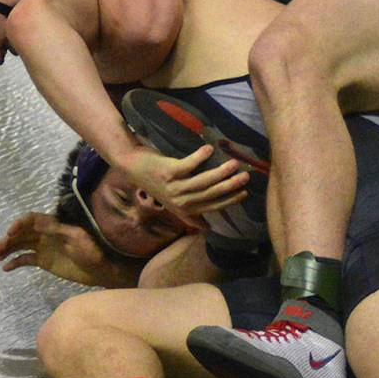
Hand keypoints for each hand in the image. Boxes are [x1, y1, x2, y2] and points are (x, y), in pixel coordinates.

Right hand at [0, 212, 133, 286]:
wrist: (100, 270)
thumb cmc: (92, 251)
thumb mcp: (78, 237)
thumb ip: (58, 230)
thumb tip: (38, 223)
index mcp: (54, 225)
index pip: (32, 219)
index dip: (20, 223)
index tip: (10, 232)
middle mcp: (46, 235)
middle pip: (22, 233)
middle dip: (9, 238)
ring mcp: (43, 248)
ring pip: (21, 245)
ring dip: (8, 249)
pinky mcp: (43, 261)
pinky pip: (25, 259)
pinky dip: (15, 262)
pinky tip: (6, 267)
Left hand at [121, 145, 248, 224]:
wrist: (132, 167)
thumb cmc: (156, 182)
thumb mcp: (173, 203)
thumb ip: (190, 214)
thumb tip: (207, 228)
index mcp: (183, 209)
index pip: (212, 206)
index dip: (229, 200)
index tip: (245, 192)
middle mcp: (179, 201)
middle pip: (210, 194)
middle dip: (230, 185)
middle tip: (246, 176)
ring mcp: (173, 187)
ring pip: (202, 181)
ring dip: (220, 172)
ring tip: (234, 163)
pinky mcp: (167, 172)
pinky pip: (188, 165)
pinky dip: (199, 157)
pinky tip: (210, 149)